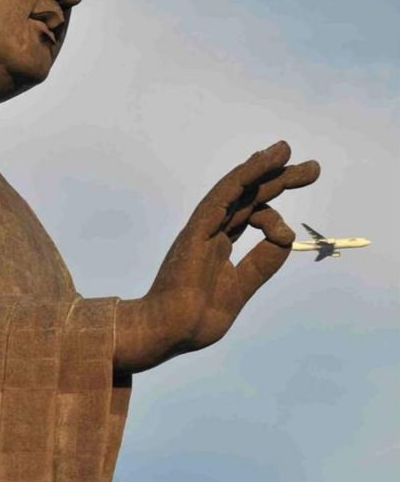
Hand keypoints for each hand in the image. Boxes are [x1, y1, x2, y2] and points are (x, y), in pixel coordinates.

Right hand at [114, 141, 319, 372]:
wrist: (170, 332)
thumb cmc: (197, 317)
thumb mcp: (241, 287)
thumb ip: (262, 262)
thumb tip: (287, 234)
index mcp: (218, 245)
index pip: (250, 215)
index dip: (273, 214)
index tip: (286, 235)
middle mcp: (212, 230)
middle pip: (249, 195)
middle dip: (279, 179)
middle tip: (312, 168)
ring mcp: (204, 227)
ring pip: (236, 187)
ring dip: (262, 166)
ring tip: (286, 150)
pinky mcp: (197, 228)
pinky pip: (223, 195)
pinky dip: (243, 176)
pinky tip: (263, 161)